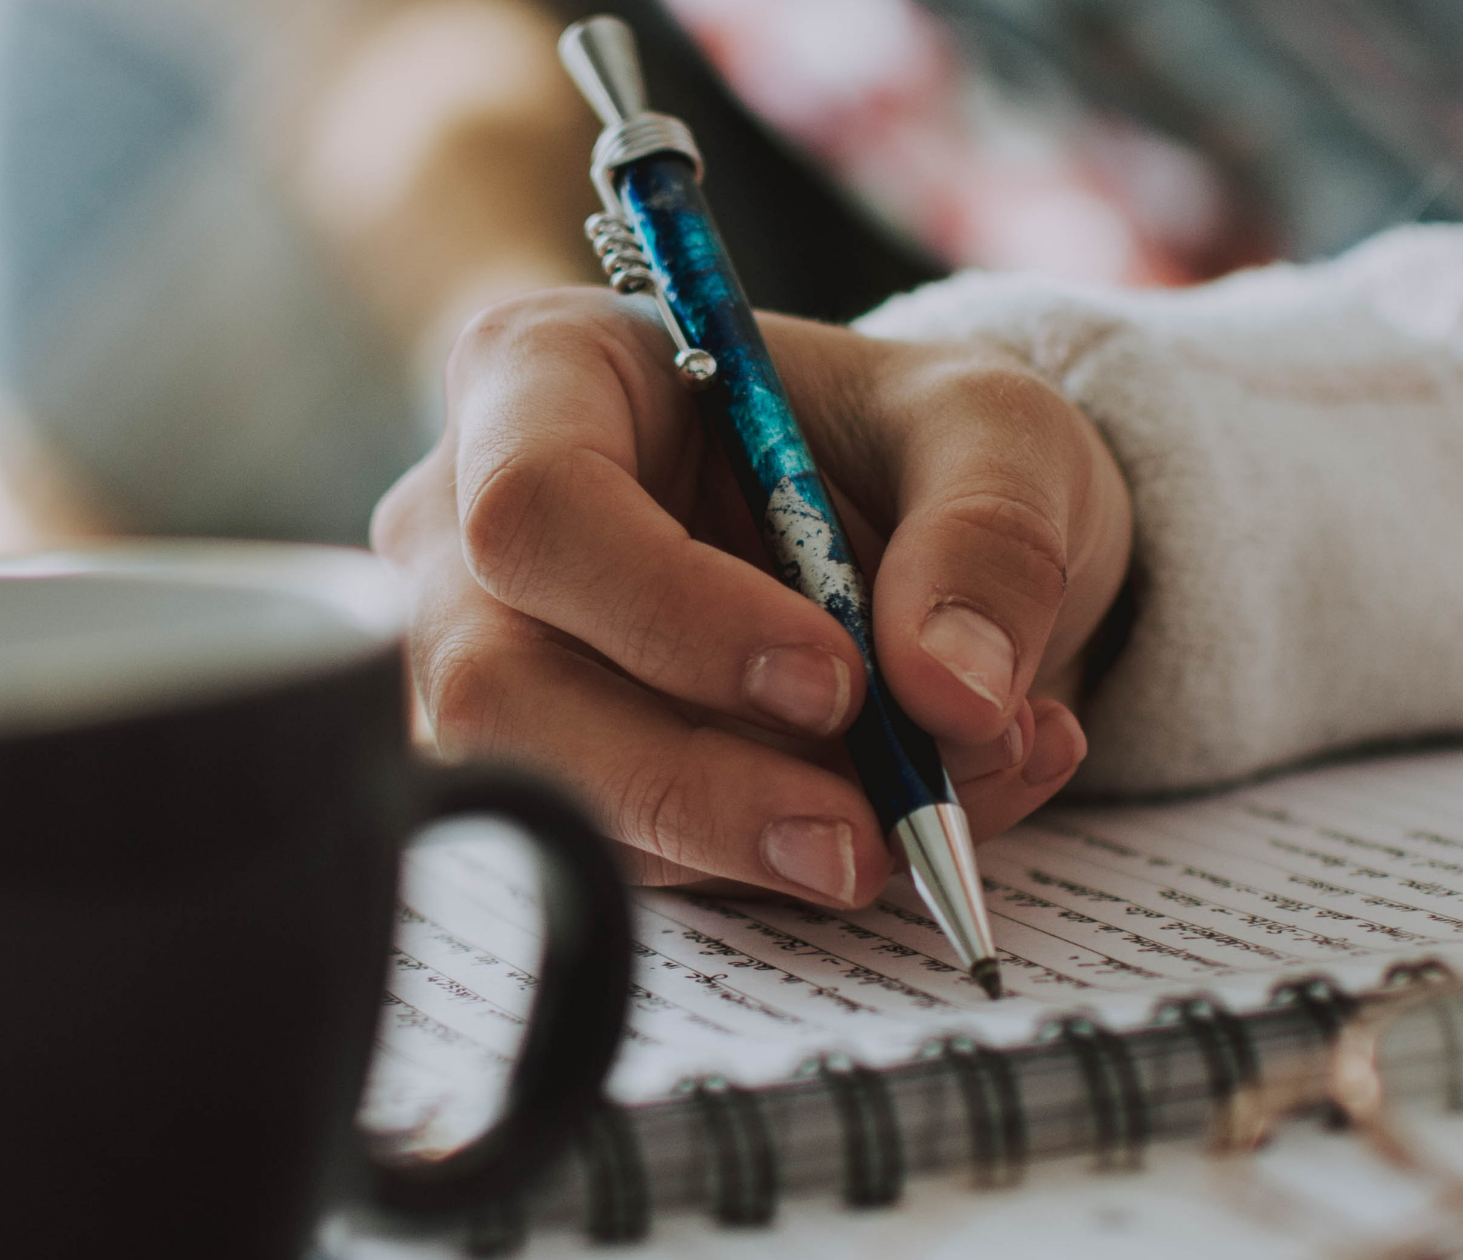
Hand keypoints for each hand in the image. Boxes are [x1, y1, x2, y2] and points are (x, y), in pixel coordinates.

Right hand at [373, 288, 1131, 905]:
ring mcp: (485, 660)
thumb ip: (990, 536)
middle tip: (863, 834)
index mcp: (546, 375)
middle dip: (692, 782)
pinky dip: (775, 867)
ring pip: (557, 797)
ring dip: (750, 841)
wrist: (916, 538)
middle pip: (499, 685)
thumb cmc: (908, 443)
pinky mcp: (547, 773)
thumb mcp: (993, 431)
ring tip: (928, 812)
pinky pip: (626, 858)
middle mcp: (469, 524)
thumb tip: (954, 695)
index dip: (674, 612)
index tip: (836, 679)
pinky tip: (902, 819)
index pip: (536, 503)